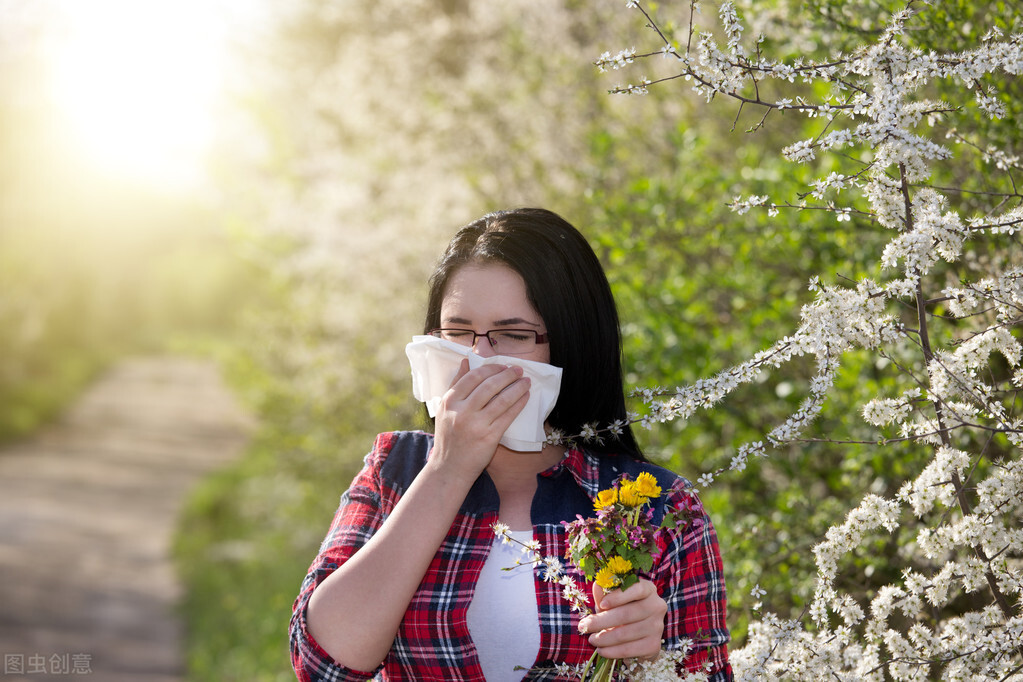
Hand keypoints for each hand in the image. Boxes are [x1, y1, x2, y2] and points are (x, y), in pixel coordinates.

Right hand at [429, 359, 530, 480]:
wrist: (449, 468)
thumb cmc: (449, 437)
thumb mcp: (445, 409)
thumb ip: (456, 384)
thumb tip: (466, 361)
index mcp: (449, 401)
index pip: (473, 377)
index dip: (491, 369)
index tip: (503, 366)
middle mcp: (461, 411)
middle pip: (489, 386)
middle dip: (507, 375)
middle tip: (519, 370)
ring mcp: (476, 424)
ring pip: (501, 399)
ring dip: (517, 388)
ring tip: (526, 382)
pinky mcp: (489, 437)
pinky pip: (508, 416)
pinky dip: (518, 404)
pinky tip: (525, 397)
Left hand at [578, 579, 666, 660]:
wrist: (641, 634)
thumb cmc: (624, 610)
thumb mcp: (614, 600)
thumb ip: (605, 594)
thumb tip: (597, 585)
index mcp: (648, 589)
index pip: (637, 589)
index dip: (619, 596)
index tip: (601, 605)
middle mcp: (656, 606)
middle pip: (626, 614)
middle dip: (601, 621)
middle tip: (584, 626)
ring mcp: (657, 627)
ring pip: (625, 633)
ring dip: (604, 638)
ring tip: (591, 639)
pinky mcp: (654, 645)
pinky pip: (629, 649)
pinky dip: (612, 651)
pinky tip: (601, 650)